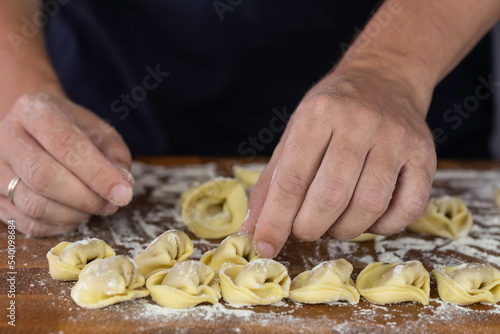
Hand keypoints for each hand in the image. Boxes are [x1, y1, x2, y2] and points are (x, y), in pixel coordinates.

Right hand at [0, 93, 133, 235]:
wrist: (37, 132)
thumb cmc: (74, 132)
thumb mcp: (101, 132)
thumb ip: (115, 157)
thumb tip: (121, 188)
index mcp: (35, 111)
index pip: (65, 145)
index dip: (97, 174)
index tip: (123, 193)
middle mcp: (6, 137)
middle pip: (43, 177)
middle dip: (86, 198)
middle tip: (110, 204)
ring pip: (33, 205)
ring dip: (74, 214)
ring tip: (94, 206)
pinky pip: (28, 223)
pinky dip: (59, 226)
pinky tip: (75, 214)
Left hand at [241, 64, 436, 257]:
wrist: (383, 78)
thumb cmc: (331, 113)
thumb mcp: (294, 134)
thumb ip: (273, 183)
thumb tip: (253, 231)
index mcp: (318, 114)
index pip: (291, 180)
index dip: (275, 221)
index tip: (265, 246)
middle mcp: (359, 122)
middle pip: (330, 197)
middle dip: (310, 228)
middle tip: (305, 230)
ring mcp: (396, 138)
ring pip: (368, 206)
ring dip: (345, 230)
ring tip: (334, 222)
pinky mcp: (424, 154)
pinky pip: (408, 208)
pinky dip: (384, 226)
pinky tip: (369, 218)